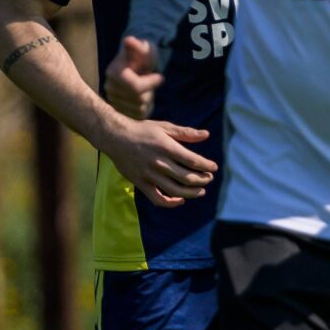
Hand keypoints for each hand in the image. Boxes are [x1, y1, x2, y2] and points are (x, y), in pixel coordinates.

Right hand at [97, 115, 214, 206]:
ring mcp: (149, 174)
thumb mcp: (164, 127)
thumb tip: (206, 135)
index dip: (206, 166)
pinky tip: (180, 200)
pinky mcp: (140, 183)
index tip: (214, 167)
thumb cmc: (142, 130)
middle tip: (209, 178)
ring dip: (191, 193)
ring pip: (175, 190)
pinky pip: (157, 198)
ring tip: (201, 191)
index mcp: (166, 147)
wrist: (115, 137)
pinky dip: (170, 202)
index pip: (192, 161)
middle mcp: (158, 163)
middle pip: (186, 177)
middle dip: (202, 180)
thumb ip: (185, 133)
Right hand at [102, 36, 162, 118]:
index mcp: (113, 73)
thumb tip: (129, 40)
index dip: (151, 83)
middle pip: (139, 100)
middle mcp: (109, 88)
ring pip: (140, 109)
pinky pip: (139, 116)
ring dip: (148, 99)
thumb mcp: (144, 49)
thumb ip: (137, 46)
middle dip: (149, 91)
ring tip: (146, 88)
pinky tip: (145, 97)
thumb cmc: (143, 56)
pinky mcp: (120, 111)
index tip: (160, 76)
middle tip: (150, 81)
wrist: (139, 66)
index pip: (135, 87)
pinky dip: (146, 108)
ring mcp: (113, 101)